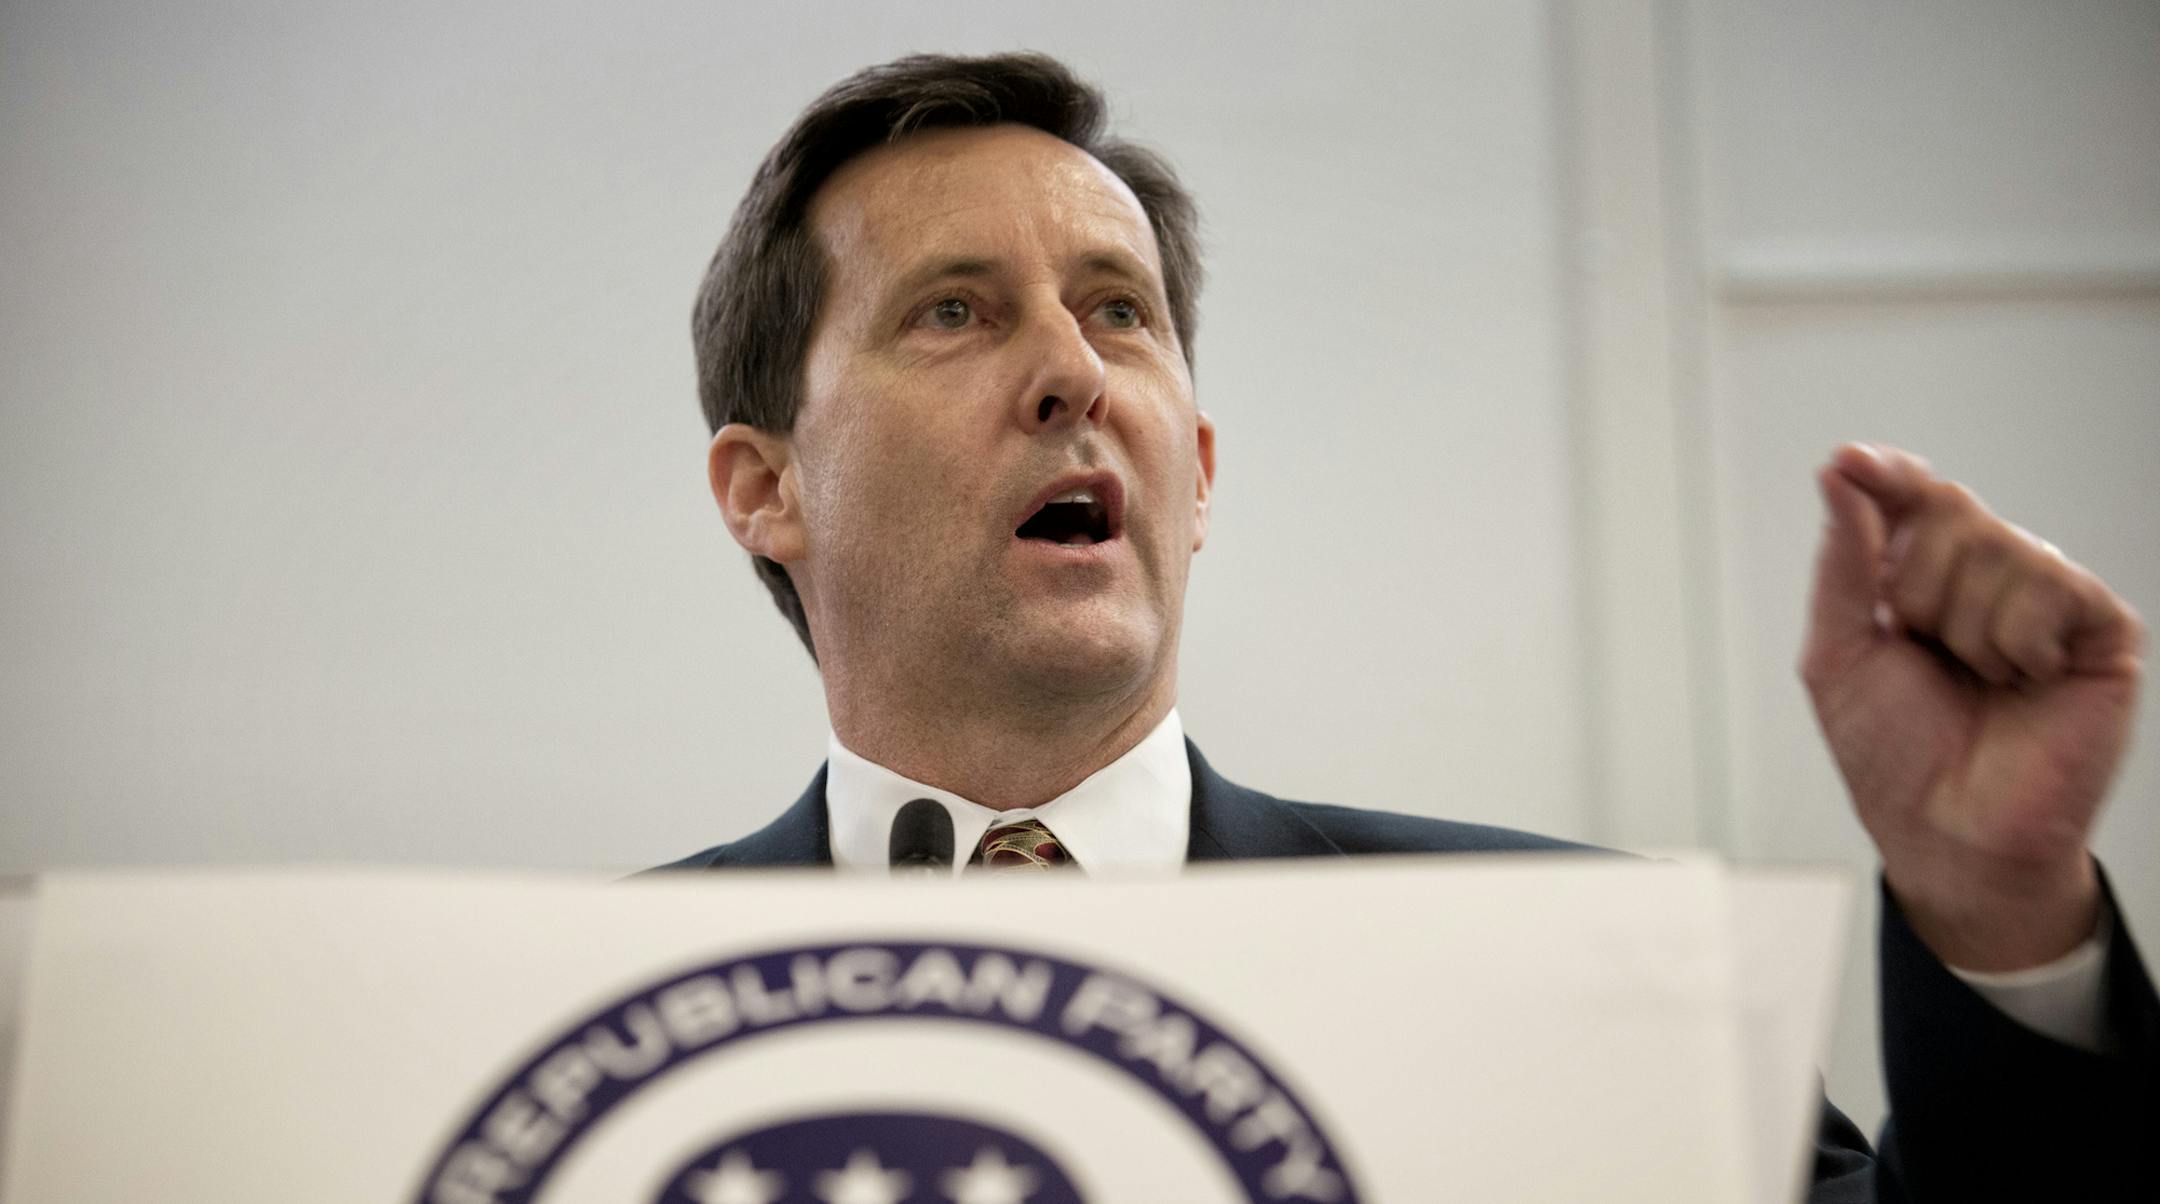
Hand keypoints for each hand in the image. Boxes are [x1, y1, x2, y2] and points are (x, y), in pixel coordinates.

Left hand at [1800, 444, 2143, 970]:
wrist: (1949, 832)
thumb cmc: (1894, 754)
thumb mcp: (1838, 653)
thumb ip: (1844, 562)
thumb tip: (1839, 473)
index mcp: (1924, 577)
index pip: (1913, 496)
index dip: (1887, 474)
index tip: (1850, 462)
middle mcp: (1988, 577)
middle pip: (1950, 510)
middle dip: (1916, 586)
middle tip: (1922, 649)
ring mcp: (2047, 599)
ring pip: (1999, 545)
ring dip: (1963, 626)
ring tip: (1975, 680)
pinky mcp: (2099, 629)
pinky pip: (2050, 585)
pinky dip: (2016, 640)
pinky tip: (2022, 681)